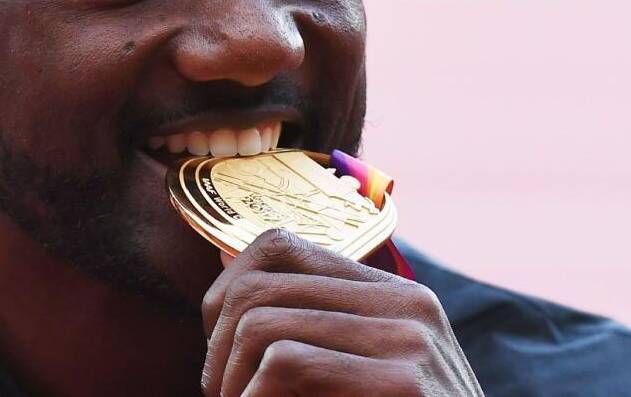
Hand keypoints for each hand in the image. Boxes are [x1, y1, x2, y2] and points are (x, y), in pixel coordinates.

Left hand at [201, 229, 483, 395]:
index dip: (226, 292)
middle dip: (218, 347)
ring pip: (263, 324)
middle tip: (221, 393)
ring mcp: (411, 341)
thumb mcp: (358, 370)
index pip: (279, 247)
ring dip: (230, 380)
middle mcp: (409, 303)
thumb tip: (222, 259)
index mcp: (395, 295)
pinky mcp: (404, 383)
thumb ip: (308, 323)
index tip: (219, 349)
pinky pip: (287, 363)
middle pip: (261, 287)